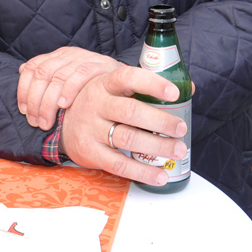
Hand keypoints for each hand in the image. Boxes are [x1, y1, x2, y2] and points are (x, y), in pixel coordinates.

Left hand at [16, 47, 119, 129]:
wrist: (125, 81)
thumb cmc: (90, 85)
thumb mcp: (66, 79)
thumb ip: (46, 75)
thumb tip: (21, 70)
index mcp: (56, 56)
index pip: (32, 67)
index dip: (24, 89)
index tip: (23, 110)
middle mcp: (68, 54)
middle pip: (42, 73)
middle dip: (35, 100)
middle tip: (35, 122)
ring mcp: (84, 57)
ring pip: (58, 76)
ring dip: (48, 102)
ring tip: (46, 121)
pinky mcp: (100, 64)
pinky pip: (80, 74)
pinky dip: (69, 90)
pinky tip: (64, 105)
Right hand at [59, 65, 187, 186]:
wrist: (63, 124)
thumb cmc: (100, 104)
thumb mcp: (116, 88)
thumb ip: (147, 86)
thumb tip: (188, 88)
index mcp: (105, 83)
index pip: (128, 77)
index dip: (152, 84)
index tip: (174, 93)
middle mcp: (95, 103)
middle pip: (131, 111)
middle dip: (161, 121)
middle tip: (181, 129)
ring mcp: (90, 128)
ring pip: (128, 138)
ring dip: (157, 146)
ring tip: (178, 150)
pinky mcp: (90, 151)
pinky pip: (119, 164)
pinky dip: (142, 172)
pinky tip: (160, 175)